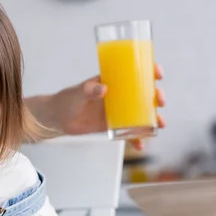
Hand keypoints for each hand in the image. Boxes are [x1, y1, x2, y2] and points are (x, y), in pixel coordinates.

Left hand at [45, 63, 165, 149]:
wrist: (56, 118)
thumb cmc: (66, 100)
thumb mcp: (78, 92)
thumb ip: (88, 89)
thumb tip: (103, 89)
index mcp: (111, 81)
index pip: (134, 73)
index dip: (149, 71)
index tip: (158, 74)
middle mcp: (118, 95)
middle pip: (143, 94)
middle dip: (156, 97)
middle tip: (159, 101)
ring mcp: (116, 111)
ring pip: (140, 113)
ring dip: (153, 118)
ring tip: (159, 124)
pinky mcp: (112, 125)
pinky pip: (128, 131)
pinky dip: (136, 138)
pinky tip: (140, 144)